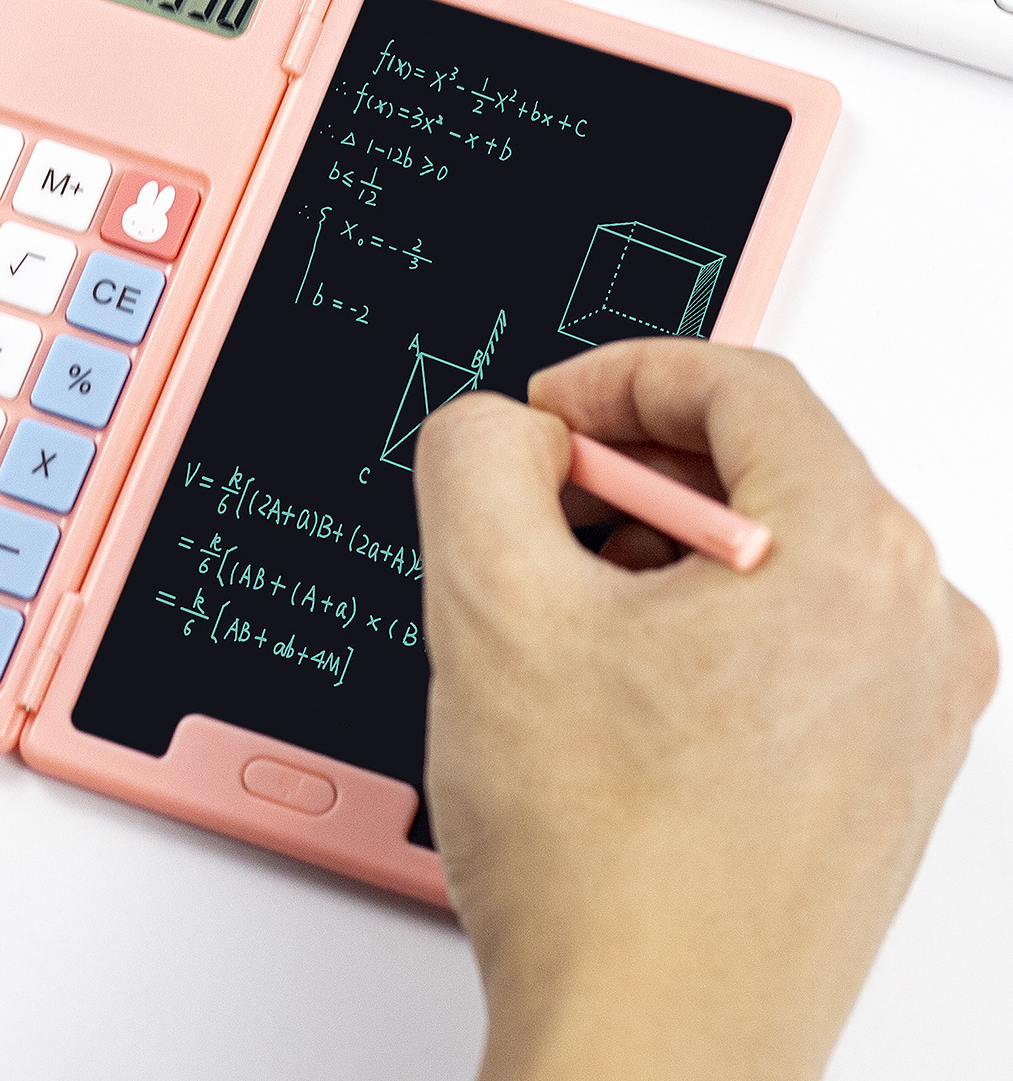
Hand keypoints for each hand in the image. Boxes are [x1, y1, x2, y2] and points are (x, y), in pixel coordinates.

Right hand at [414, 340, 997, 1080]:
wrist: (649, 1055)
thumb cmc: (603, 870)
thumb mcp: (488, 605)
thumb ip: (475, 460)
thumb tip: (506, 433)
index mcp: (855, 562)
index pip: (741, 385)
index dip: (619, 377)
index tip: (549, 419)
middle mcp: (916, 629)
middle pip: (761, 466)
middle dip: (629, 475)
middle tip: (539, 519)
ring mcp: (909, 709)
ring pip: (770, 553)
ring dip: (656, 554)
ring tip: (567, 627)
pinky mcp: (879, 769)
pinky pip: (787, 637)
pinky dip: (697, 626)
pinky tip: (617, 694)